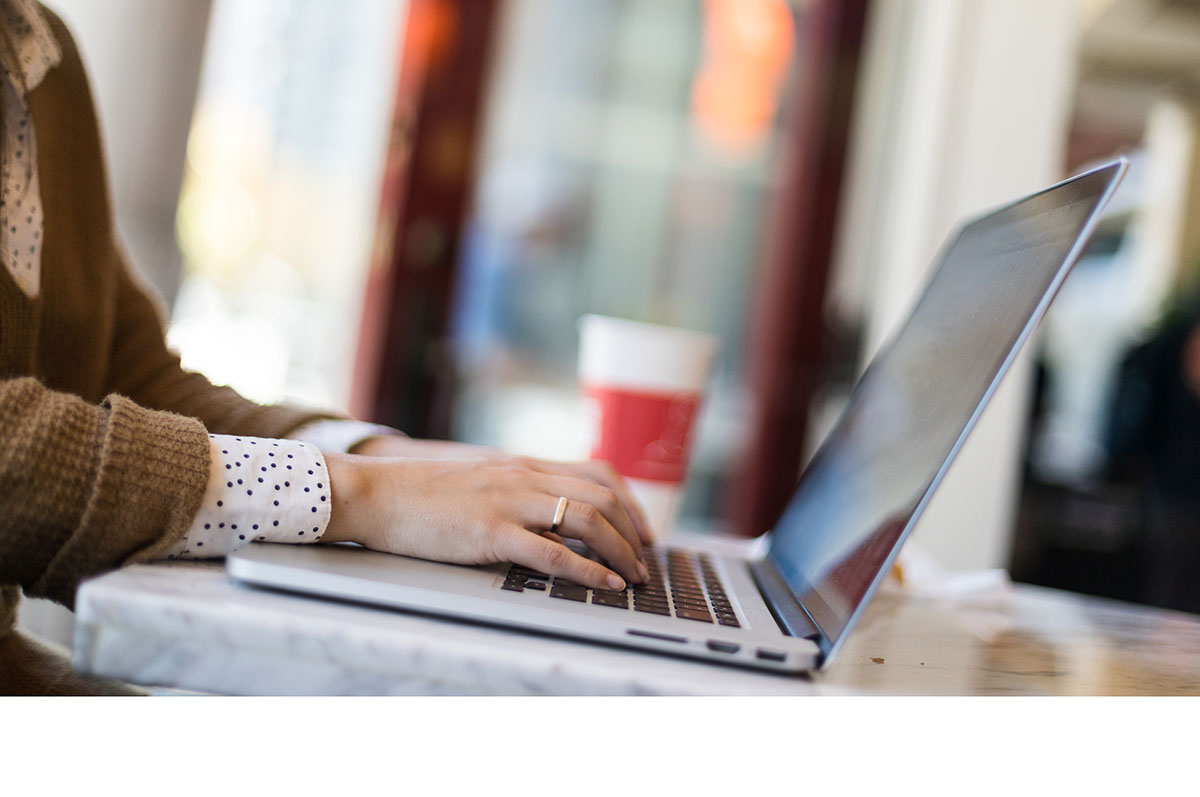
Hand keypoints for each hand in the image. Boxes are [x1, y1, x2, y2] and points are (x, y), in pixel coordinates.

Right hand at [321, 453, 649, 590]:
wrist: (376, 493)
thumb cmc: (420, 495)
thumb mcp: (480, 484)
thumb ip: (516, 496)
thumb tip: (551, 525)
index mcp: (523, 466)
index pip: (598, 473)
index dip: (630, 502)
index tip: (643, 531)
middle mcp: (524, 477)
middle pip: (602, 496)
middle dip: (633, 532)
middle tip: (645, 562)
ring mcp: (508, 502)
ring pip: (587, 518)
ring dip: (620, 551)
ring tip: (633, 577)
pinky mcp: (490, 532)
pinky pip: (552, 552)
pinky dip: (587, 570)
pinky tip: (604, 584)